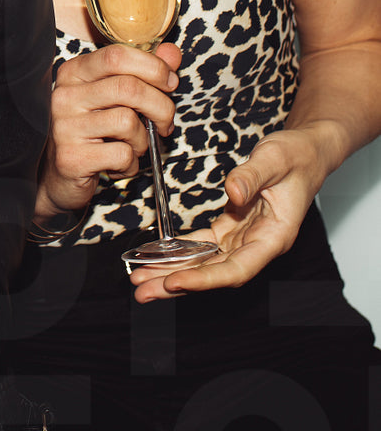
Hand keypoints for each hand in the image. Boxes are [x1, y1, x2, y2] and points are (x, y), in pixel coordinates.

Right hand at [35, 42, 180, 224]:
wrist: (58, 176)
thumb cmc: (92, 132)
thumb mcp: (116, 97)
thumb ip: (144, 71)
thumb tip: (171, 53)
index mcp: (74, 73)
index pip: (116, 56)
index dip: (153, 68)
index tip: (169, 83)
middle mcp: (65, 96)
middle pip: (128, 87)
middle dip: (161, 107)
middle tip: (164, 122)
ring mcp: (65, 126)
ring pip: (128, 122)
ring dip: (143, 140)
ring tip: (132, 146)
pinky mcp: (71, 157)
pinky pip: (121, 154)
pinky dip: (130, 164)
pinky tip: (118, 164)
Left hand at [127, 129, 324, 301]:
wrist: (303, 152)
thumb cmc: (295, 157)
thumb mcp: (275, 159)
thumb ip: (252, 176)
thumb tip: (232, 192)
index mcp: (274, 236)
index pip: (237, 268)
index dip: (205, 278)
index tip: (175, 281)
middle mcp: (258, 244)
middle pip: (214, 273)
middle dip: (177, 283)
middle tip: (142, 291)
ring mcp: (243, 238)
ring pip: (204, 262)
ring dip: (172, 271)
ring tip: (139, 278)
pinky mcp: (231, 228)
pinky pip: (200, 245)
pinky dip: (177, 251)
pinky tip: (154, 256)